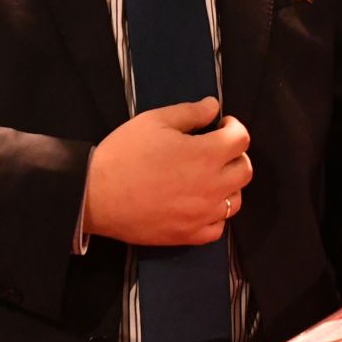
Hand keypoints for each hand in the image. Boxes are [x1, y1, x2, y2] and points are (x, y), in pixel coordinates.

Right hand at [84, 98, 251, 245]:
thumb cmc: (124, 154)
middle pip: (245, 170)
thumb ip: (189, 112)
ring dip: (229, 185)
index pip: (241, 139)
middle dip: (235, 155)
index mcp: (206, 155)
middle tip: (216, 150)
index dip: (234, 127)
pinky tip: (200, 204)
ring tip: (208, 177)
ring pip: (236, 200)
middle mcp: (212, 186)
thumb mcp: (154, 121)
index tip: (221, 125)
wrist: (96, 195)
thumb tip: (213, 106)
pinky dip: (215, 215)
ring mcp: (203, 214)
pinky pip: (218, 228)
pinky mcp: (189, 235)